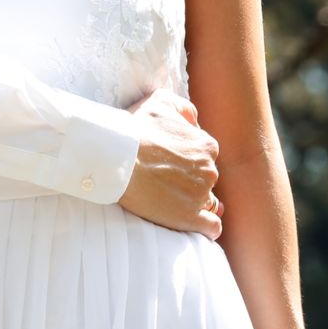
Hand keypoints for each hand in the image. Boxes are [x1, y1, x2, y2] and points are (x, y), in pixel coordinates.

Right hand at [118, 88, 222, 236]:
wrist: (116, 159)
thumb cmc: (135, 129)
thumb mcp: (162, 102)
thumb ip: (185, 108)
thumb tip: (194, 122)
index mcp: (207, 146)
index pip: (205, 156)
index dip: (187, 158)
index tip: (168, 162)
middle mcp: (210, 170)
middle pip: (206, 178)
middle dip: (190, 180)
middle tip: (165, 180)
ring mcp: (201, 196)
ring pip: (209, 202)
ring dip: (196, 202)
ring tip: (173, 201)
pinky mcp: (190, 218)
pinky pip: (211, 226)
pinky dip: (206, 226)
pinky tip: (194, 223)